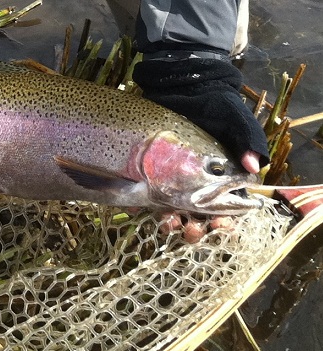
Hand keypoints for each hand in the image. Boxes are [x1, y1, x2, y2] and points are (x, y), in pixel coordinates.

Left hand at [134, 58, 266, 240]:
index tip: (220, 226)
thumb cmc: (213, 102)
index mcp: (219, 173)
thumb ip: (247, 140)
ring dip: (167, 220)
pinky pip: (138, 192)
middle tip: (191, 231)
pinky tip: (135, 205)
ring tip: (166, 222)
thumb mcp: (234, 118)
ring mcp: (167, 176)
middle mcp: (193, 179)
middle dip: (194, 228)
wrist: (178, 81)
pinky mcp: (143, 169)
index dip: (223, 220)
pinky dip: (136, 202)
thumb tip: (254, 169)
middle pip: (194, 214)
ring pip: (166, 208)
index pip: (223, 206)